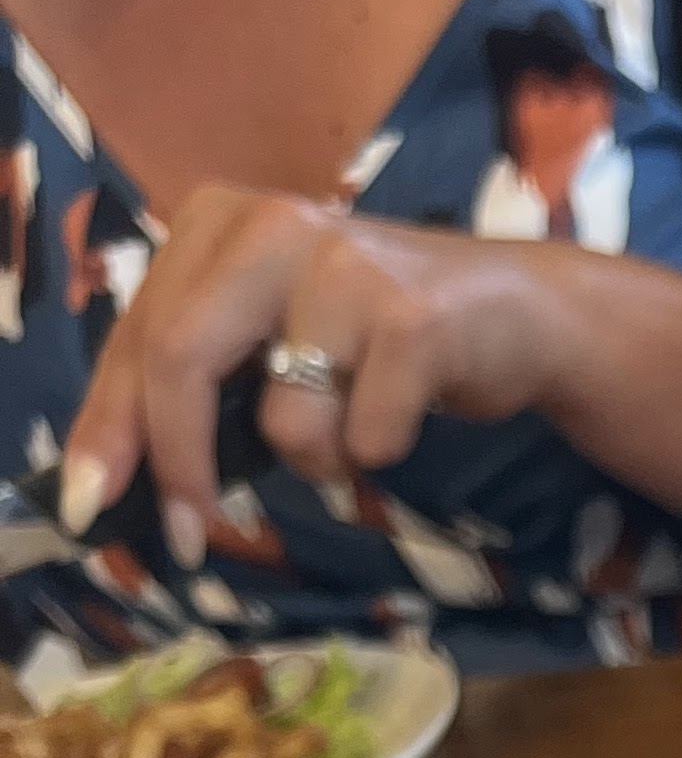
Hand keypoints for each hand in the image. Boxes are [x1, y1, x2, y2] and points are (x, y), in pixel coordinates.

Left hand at [57, 188, 575, 560]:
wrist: (511, 309)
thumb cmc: (374, 333)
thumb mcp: (268, 333)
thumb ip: (199, 376)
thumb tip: (117, 475)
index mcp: (216, 223)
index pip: (138, 335)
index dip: (110, 430)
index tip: (94, 508)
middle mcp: (270, 227)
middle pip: (180, 361)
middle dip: (180, 466)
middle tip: (191, 535)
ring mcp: (342, 268)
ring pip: (283, 419)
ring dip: (317, 460)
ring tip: (353, 429)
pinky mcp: (412, 319)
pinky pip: (365, 439)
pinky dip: (378, 454)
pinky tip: (402, 412)